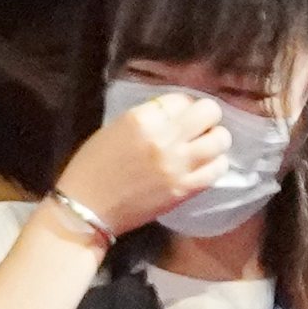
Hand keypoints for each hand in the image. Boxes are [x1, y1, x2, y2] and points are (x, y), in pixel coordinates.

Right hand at [50, 85, 236, 243]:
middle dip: (206, 117)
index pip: (181, 99)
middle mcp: (164, 138)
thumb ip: (149, 117)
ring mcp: (178, 165)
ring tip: (204, 147)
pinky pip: (217, 170)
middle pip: (209, 112)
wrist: (87, 209)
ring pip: (221, 140)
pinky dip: (215, 164)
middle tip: (198, 128)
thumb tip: (176, 114)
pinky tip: (204, 166)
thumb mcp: (116, 128)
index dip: (183, 106)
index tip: (179, 116)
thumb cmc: (93, 166)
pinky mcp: (184, 190)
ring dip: (215, 140)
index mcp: (142, 119)